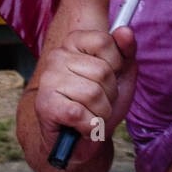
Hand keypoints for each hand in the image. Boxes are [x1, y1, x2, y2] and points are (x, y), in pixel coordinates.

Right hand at [34, 27, 137, 146]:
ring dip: (101, 113)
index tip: (108, 78)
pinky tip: (81, 126)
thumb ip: (126, 51)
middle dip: (109, 94)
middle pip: (103, 71)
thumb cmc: (100, 104)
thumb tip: (125, 30)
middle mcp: (57, 56)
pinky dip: (89, 127)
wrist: (82, 140)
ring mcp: (48, 80)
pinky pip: (80, 114)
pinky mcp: (45, 105)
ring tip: (90, 114)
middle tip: (97, 102)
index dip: (116, 65)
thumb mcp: (121, 75)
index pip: (105, 41)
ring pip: (94, 94)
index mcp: (74, 42)